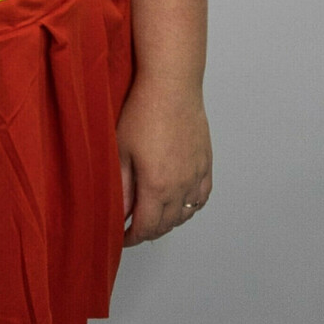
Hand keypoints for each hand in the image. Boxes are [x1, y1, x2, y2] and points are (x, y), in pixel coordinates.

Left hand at [117, 77, 211, 246]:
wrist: (171, 86)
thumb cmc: (142, 112)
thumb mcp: (121, 152)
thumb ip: (120, 187)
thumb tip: (117, 212)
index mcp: (158, 186)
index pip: (147, 227)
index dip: (133, 238)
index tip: (122, 238)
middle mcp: (181, 185)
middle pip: (167, 224)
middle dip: (149, 232)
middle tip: (134, 230)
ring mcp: (197, 174)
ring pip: (186, 213)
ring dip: (170, 222)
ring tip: (154, 218)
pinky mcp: (205, 162)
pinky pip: (202, 196)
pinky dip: (190, 207)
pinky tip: (180, 204)